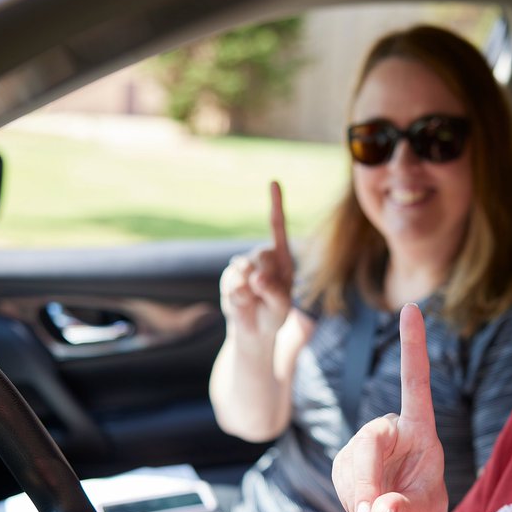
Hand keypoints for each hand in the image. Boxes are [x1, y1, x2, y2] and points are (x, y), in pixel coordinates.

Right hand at [219, 180, 294, 337]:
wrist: (254, 330)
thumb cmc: (274, 315)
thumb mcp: (282, 307)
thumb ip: (274, 292)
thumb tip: (256, 278)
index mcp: (282, 258)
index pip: (277, 228)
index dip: (276, 204)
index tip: (273, 181)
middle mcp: (262, 257)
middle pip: (263, 255)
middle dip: (267, 277)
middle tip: (268, 294)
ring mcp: (243, 265)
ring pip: (246, 270)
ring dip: (253, 291)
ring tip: (257, 302)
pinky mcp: (229, 277)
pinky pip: (233, 285)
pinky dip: (239, 298)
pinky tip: (243, 304)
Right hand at [332, 303, 447, 511]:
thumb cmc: (423, 507)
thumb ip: (404, 508)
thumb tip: (381, 508)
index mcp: (421, 427)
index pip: (416, 380)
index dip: (412, 345)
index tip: (411, 307)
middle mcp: (392, 426)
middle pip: (369, 441)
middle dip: (366, 480)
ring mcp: (365, 442)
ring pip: (350, 464)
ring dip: (356, 497)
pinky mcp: (346, 459)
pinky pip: (340, 477)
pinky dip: (349, 500)